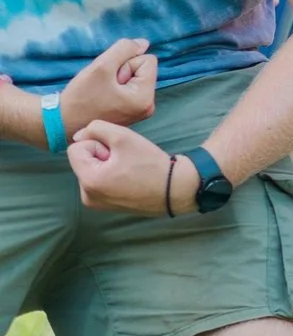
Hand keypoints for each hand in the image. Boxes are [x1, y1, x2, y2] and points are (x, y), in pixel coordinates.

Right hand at [61, 39, 155, 133]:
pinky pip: (129, 87)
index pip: (148, 60)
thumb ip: (125, 49)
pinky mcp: (130, 112)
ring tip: (101, 93)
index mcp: (145, 98)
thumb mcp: (102, 66)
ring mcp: (140, 111)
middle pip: (143, 69)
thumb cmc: (80, 97)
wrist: (60, 123)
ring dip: (117, 79)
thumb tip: (144, 43)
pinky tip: (102, 97)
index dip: (126, 64)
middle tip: (103, 87)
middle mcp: (148, 107)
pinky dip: (116, 87)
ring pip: (135, 77)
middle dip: (122, 71)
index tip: (109, 80)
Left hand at [67, 119, 187, 214]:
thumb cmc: (149, 163)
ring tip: (129, 169)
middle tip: (126, 159)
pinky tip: (129, 178)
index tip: (118, 151)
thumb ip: (96, 128)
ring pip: (90, 170)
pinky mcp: (105, 206)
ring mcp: (95, 203)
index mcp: (88, 180)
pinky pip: (98, 182)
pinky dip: (110, 176)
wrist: (174, 189)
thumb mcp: (123, 136)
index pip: (75, 149)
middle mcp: (86, 195)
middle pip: (83, 161)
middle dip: (101, 155)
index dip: (97, 143)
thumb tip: (79, 135)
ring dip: (106, 165)